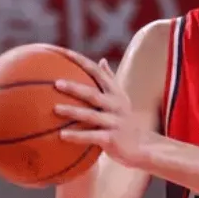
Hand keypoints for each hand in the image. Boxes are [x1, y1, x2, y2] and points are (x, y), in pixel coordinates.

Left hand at [51, 48, 150, 167]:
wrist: (142, 146)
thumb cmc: (125, 120)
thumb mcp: (121, 99)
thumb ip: (110, 80)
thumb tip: (101, 60)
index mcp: (115, 93)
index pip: (97, 72)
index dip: (80, 61)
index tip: (62, 51)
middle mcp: (116, 105)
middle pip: (93, 94)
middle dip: (75, 87)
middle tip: (56, 83)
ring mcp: (115, 122)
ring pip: (91, 116)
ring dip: (72, 112)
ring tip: (55, 109)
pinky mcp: (112, 139)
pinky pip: (92, 137)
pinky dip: (77, 136)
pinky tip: (61, 135)